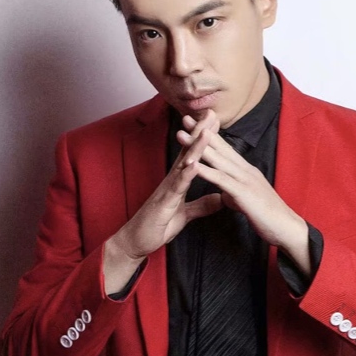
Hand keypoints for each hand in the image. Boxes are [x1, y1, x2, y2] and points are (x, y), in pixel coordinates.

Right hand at [111, 108, 223, 258]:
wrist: (135, 242)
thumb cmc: (157, 227)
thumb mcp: (185, 215)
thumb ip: (201, 206)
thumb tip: (220, 199)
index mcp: (177, 181)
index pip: (193, 155)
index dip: (203, 138)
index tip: (214, 121)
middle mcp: (171, 180)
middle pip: (188, 151)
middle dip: (200, 132)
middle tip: (212, 112)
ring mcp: (166, 189)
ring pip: (183, 163)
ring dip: (195, 147)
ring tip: (207, 130)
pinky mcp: (163, 202)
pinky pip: (176, 186)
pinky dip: (186, 174)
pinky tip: (194, 163)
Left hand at [177, 114, 306, 249]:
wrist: (286, 228)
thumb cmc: (268, 216)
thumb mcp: (247, 200)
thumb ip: (235, 194)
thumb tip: (225, 194)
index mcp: (246, 171)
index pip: (226, 150)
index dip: (210, 136)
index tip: (196, 125)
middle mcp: (246, 170)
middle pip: (220, 148)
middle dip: (201, 133)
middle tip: (185, 118)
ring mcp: (245, 180)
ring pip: (219, 160)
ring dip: (199, 146)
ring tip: (183, 134)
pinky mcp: (244, 193)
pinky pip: (222, 180)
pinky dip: (206, 171)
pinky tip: (192, 165)